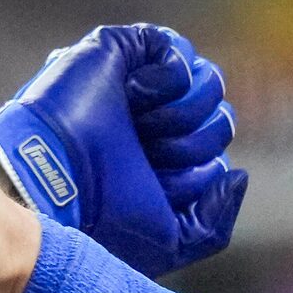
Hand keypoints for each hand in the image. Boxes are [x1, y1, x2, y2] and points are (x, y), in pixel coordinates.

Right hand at [0, 22, 247, 276]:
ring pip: (207, 81)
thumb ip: (213, 225)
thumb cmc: (103, 221)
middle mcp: (154, 124)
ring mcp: (139, 86)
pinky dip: (168, 78)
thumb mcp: (171, 242)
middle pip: (219, 119)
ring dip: (182, 114)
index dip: (193, 175)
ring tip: (142, 126)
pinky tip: (135, 97)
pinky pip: (176, 50)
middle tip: (149, 154)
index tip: (155, 186)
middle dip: (193, 145)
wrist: (55, 185)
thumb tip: (237, 176)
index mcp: (162, 165)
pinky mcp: (121, 52)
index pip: (213, 158)